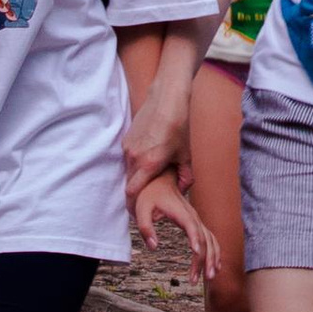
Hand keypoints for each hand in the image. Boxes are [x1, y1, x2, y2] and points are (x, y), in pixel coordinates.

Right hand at [123, 87, 192, 210]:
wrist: (166, 98)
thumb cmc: (179, 126)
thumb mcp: (186, 155)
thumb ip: (185, 178)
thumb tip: (182, 192)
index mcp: (149, 163)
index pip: (132, 193)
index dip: (133, 205)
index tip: (137, 213)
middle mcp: (134, 157)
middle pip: (129, 184)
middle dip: (136, 194)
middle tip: (145, 202)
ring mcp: (128, 147)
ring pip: (128, 171)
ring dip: (136, 177)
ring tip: (150, 178)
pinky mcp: (126, 139)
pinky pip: (128, 158)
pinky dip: (136, 164)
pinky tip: (148, 160)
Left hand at [134, 167, 217, 277]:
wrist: (159, 181)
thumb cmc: (149, 195)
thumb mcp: (140, 210)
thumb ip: (145, 227)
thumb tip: (153, 247)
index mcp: (181, 212)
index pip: (192, 227)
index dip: (196, 239)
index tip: (197, 253)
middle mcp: (193, 216)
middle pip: (205, 239)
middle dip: (206, 259)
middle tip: (201, 278)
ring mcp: (196, 220)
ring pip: (211, 240)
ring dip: (213, 258)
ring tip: (210, 277)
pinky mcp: (196, 224)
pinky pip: (210, 239)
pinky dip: (215, 252)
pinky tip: (215, 266)